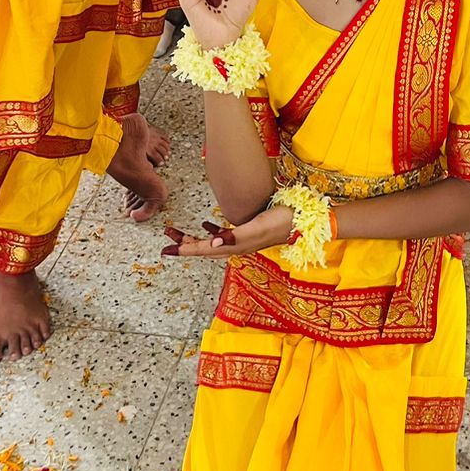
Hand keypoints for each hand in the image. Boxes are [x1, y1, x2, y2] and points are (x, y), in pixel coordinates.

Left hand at [161, 206, 291, 259]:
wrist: (304, 221)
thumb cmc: (283, 220)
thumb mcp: (259, 226)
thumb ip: (236, 235)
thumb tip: (213, 242)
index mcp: (236, 246)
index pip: (203, 249)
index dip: (183, 249)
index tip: (165, 250)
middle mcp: (236, 246)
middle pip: (203, 248)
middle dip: (183, 244)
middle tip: (166, 236)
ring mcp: (241, 241)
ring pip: (210, 243)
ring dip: (193, 239)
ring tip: (177, 233)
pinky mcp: (247, 232)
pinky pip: (222, 236)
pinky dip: (211, 232)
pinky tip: (206, 225)